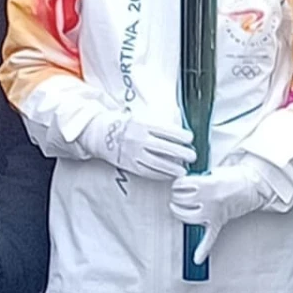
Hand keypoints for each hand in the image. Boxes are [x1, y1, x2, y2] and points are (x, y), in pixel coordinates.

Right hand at [78, 114, 195, 179]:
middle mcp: (139, 139)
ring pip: (158, 163)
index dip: (181, 136)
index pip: (167, 131)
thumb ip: (157, 123)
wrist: (100, 132)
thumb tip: (177, 129)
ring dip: (173, 168)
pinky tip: (169, 175)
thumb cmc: (124, 123)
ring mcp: (134, 153)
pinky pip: (148, 172)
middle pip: (166, 148)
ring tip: (183, 170)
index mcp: (143, 124)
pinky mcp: (130, 165)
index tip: (190, 139)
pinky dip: (161, 174)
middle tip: (192, 156)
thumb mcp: (140, 117)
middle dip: (182, 153)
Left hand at [168, 158, 276, 263]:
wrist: (252, 186)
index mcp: (209, 185)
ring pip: (189, 218)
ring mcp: (214, 213)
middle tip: (176, 195)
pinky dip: (204, 249)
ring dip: (180, 213)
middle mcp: (210, 200)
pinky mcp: (219, 223)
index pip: (183, 186)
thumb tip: (183, 185)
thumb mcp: (215, 173)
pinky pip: (210, 238)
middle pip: (183, 201)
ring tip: (178, 208)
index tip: (176, 185)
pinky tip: (197, 258)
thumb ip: (199, 179)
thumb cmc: (233, 177)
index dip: (177, 185)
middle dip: (176, 197)